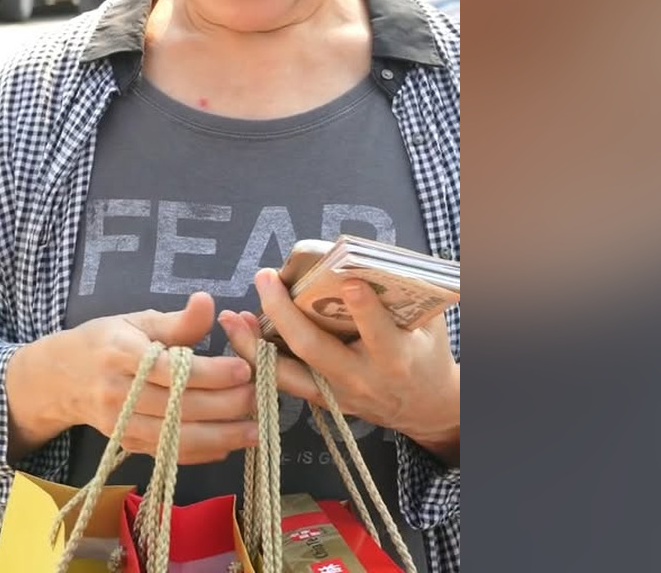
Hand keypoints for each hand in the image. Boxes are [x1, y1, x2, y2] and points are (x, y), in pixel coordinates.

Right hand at [7, 291, 258, 464]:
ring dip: (219, 437)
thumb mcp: (135, 322)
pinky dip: (200, 453)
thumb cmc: (104, 342)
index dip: (210, 372)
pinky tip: (228, 446)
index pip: (170, 369)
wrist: (59, 379)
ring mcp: (120, 424)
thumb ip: (176, 321)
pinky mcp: (126, 444)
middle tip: (258, 397)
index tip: (243, 368)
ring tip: (254, 431)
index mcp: (119, 355)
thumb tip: (208, 302)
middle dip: (224, 405)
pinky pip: (168, 453)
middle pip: (178, 406)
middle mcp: (117, 394)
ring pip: (175, 437)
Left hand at [223, 270, 458, 464]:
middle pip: (314, 349)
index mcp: (395, 357)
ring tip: (232, 317)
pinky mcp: (320, 401)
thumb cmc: (427, 354)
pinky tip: (240, 333)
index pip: (378, 333)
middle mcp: (361, 378)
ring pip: (285, 374)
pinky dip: (257, 358)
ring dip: (253, 345)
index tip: (351, 281)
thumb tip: (364, 253)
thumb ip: (401, 293)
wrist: (426, 408)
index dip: (365, 309)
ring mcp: (336, 394)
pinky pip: (282, 382)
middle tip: (265, 277)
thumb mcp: (428, 323)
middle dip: (283, 313)